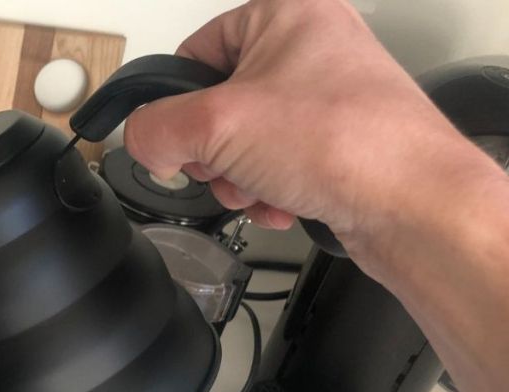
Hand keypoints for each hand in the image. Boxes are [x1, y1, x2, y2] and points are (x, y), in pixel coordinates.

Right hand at [124, 0, 486, 258]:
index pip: (194, 53)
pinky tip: (284, 203)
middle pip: (217, 105)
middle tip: (226, 167)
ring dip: (238, 178)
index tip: (180, 139)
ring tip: (260, 189)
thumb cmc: (349, 143)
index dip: (179, 104)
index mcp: (285, 14)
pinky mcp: (338, 143)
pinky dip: (269, 191)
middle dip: (213, 153)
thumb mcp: (218, 125)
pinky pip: (277, 166)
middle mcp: (311, 48)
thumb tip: (139, 140)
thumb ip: (156, 128)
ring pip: (245, 143)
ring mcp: (328, 98)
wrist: (416, 207)